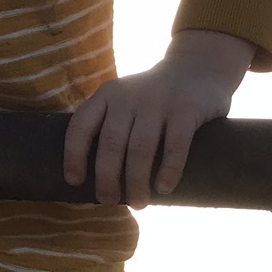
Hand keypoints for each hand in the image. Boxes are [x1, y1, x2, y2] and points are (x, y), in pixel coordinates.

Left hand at [62, 30, 255, 207]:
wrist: (197, 67)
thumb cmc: (153, 98)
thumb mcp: (125, 100)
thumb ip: (110, 124)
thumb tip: (94, 178)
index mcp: (107, 95)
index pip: (81, 125)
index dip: (74, 155)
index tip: (75, 182)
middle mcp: (129, 96)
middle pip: (111, 144)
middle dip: (107, 179)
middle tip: (109, 201)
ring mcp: (158, 101)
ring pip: (140, 149)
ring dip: (136, 182)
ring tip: (138, 204)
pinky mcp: (186, 109)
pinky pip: (175, 146)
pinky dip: (168, 171)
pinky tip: (164, 188)